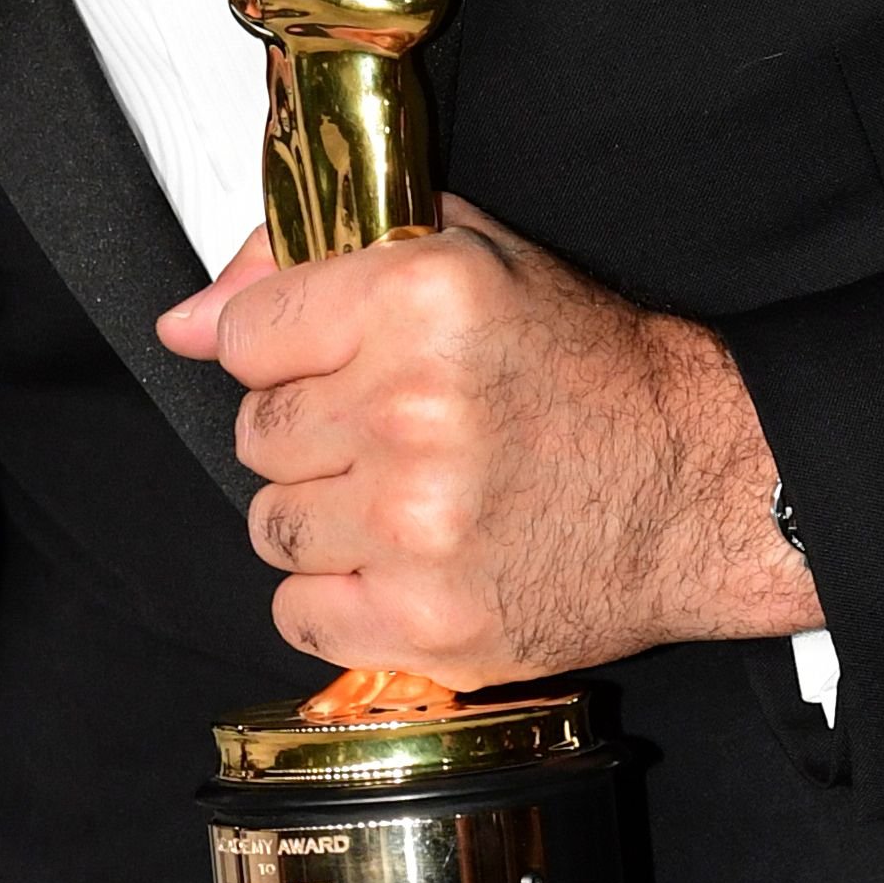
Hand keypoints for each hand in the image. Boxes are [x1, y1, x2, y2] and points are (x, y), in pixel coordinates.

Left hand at [155, 200, 818, 685]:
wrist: (697, 487)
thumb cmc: (584, 373)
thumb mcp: (464, 260)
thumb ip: (311, 262)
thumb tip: (186, 320)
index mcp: (419, 298)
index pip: (245, 333)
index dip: (285, 349)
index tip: (337, 365)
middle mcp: (411, 408)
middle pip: (256, 433)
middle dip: (312, 435)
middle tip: (394, 435)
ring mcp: (416, 525)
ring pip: (270, 525)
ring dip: (323, 518)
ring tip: (406, 500)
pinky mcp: (427, 622)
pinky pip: (298, 614)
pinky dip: (339, 598)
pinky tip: (404, 564)